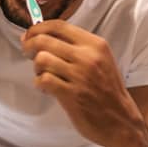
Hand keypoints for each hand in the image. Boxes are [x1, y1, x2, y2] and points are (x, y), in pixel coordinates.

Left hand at [21, 20, 147, 146]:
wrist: (121, 120)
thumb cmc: (106, 89)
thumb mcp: (99, 60)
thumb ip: (75, 46)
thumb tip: (40, 35)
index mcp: (95, 44)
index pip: (59, 26)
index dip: (38, 28)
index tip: (29, 34)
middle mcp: (88, 57)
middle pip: (44, 40)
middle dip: (29, 45)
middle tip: (27, 52)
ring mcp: (79, 76)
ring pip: (42, 59)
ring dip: (36, 67)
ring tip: (41, 74)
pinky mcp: (71, 94)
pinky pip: (43, 80)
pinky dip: (39, 83)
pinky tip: (46, 88)